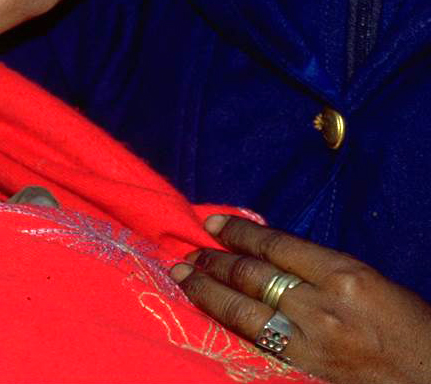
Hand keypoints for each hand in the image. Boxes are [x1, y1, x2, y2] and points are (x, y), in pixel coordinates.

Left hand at [171, 215, 430, 383]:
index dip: (238, 233)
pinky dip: (227, 322)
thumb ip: (321, 269)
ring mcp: (310, 341)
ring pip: (243, 309)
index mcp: (345, 275)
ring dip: (208, 290)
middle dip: (214, 261)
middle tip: (187, 252)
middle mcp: (323, 305)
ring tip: (183, 276)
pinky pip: (254, 340)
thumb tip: (269, 253)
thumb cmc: (411, 329)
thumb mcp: (371, 283)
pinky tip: (210, 312)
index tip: (211, 223)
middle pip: (252, 275)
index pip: (275, 245)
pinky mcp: (303, 368)